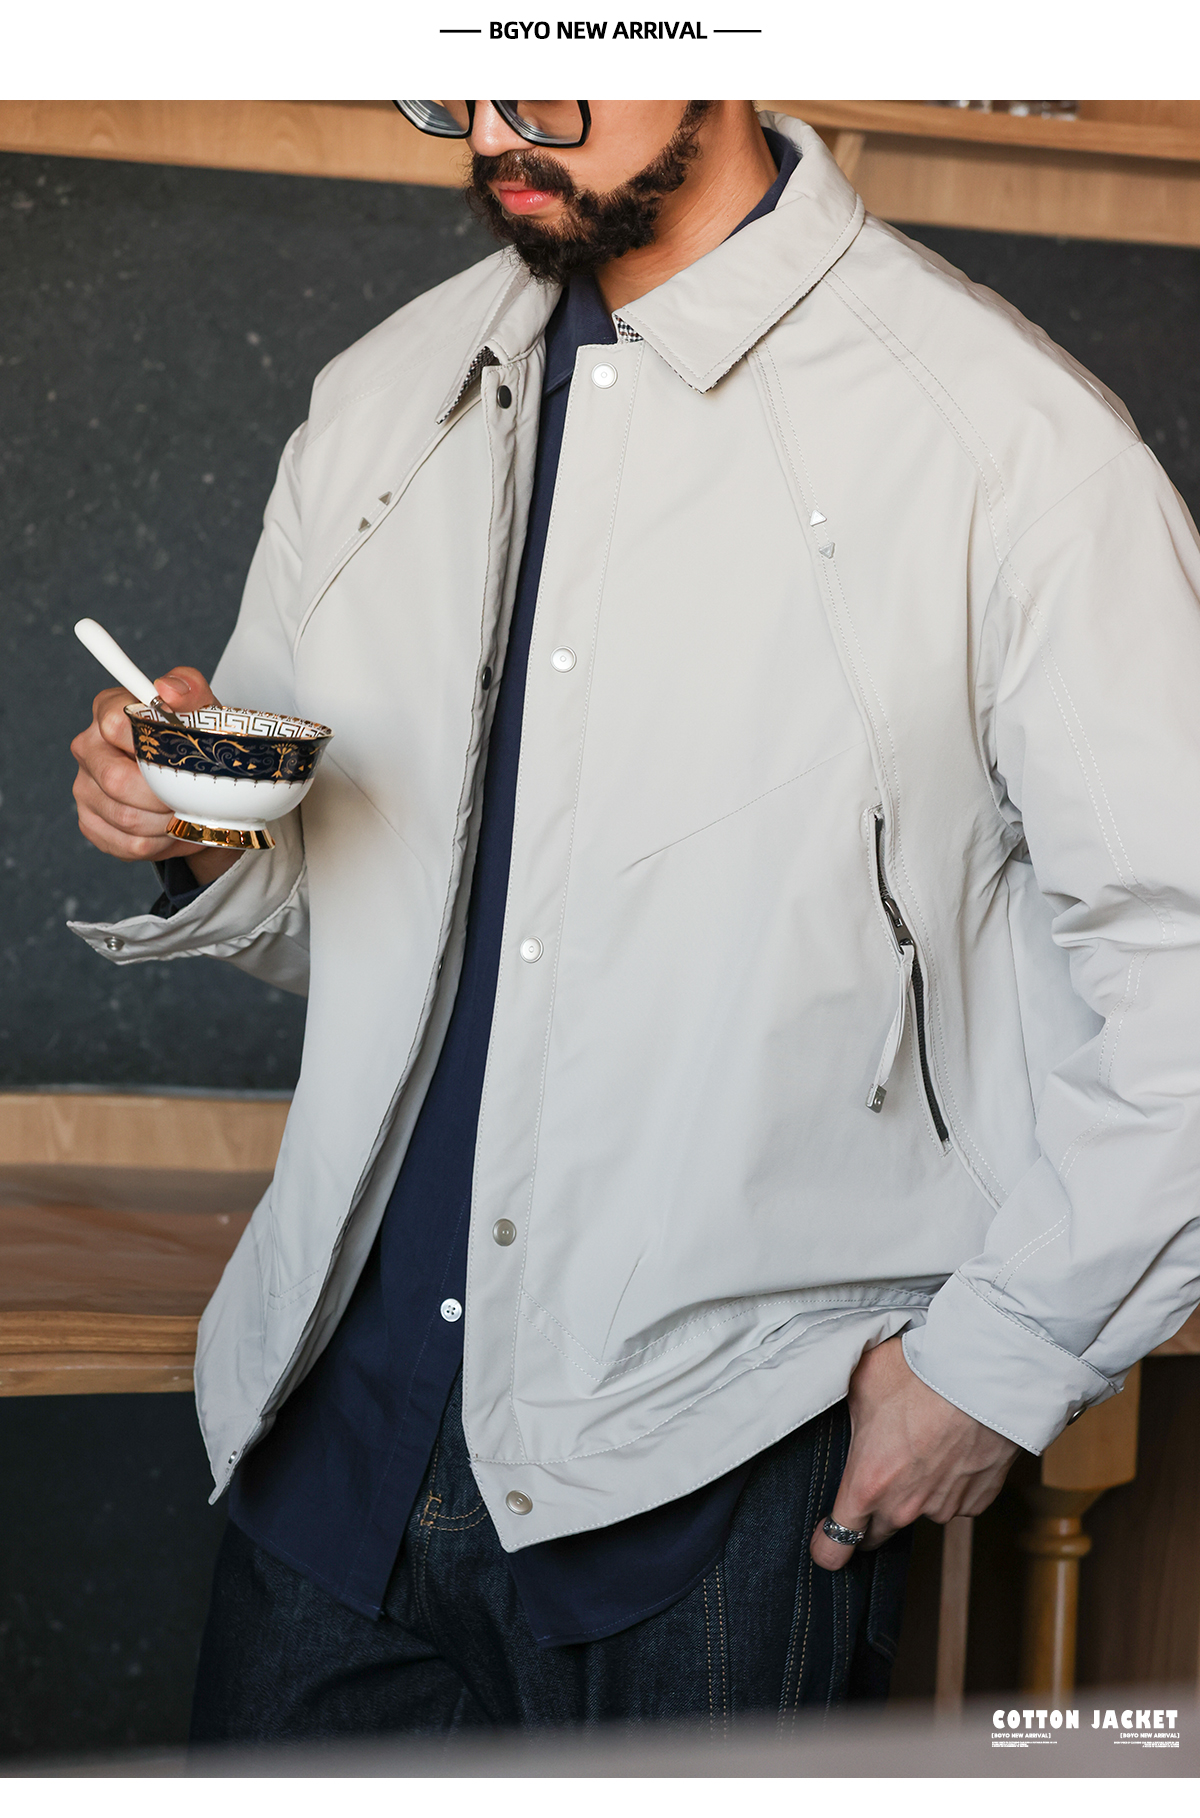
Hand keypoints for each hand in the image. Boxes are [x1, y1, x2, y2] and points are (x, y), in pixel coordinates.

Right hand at [70, 667, 240, 883]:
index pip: (114, 724)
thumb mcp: (202, 712)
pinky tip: (173, 830)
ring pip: (125, 818)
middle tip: (191, 797)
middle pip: (117, 779)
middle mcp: (88, 747)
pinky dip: (160, 843)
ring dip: (166, 823)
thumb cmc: (194, 742)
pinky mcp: (91, 823)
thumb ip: (190, 690)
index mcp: (108, 711)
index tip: (181, 755)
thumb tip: (168, 689)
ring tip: (186, 813)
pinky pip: (127, 844)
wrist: (195, 787)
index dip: (151, 745)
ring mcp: (84, 787)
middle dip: (163, 795)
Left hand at [809, 1333, 1018, 1570]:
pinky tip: (952, 1447)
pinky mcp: (977, 1502)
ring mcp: (944, 1507)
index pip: (836, 1545)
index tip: (824, 1541)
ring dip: (916, 1490)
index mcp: (868, 1483)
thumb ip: (849, 1417)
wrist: (984, 1376)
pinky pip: (954, 1500)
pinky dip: (950, 1483)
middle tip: (876, 1477)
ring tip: (923, 1444)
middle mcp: (904, 1506)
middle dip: (871, 1516)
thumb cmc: (920, 1374)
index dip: (827, 1548)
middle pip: (877, 1534)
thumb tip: (842, 1416)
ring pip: (919, 1510)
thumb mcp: (862, 1383)